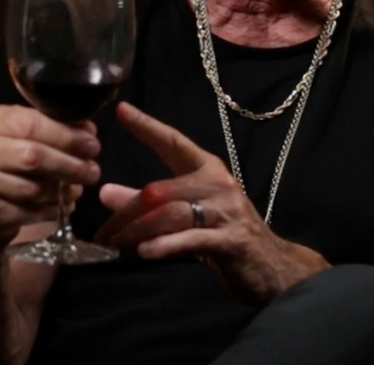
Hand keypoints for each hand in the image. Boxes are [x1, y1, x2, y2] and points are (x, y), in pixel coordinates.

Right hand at [0, 105, 101, 253]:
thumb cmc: (6, 163)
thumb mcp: (23, 136)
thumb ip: (53, 129)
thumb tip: (88, 132)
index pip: (32, 124)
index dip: (67, 136)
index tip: (93, 146)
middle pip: (33, 157)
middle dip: (71, 165)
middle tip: (93, 172)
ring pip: (34, 188)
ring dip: (63, 191)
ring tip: (77, 189)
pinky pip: (28, 212)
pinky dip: (51, 210)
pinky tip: (60, 206)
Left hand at [93, 103, 329, 302]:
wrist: (271, 263)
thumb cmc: (225, 231)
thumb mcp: (187, 212)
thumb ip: (148, 203)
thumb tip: (104, 193)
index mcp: (208, 169)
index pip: (174, 142)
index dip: (148, 127)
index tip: (122, 110)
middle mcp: (218, 183)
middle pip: (161, 190)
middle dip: (127, 212)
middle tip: (102, 233)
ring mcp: (227, 211)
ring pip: (172, 214)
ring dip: (138, 231)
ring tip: (115, 245)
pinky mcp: (231, 240)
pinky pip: (191, 239)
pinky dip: (165, 245)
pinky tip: (144, 251)